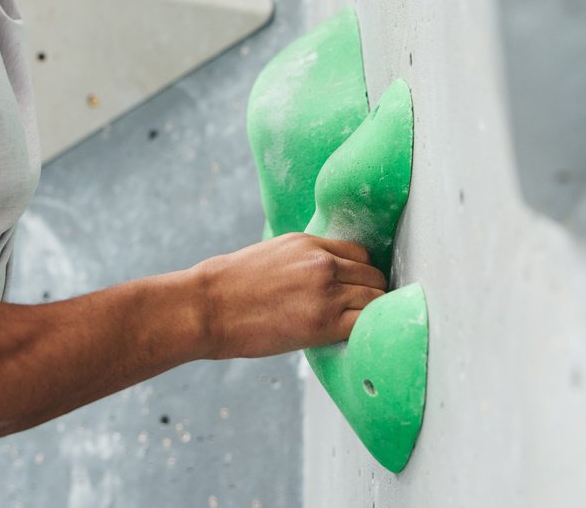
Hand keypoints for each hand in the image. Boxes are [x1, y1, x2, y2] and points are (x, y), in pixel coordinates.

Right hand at [189, 233, 387, 359]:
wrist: (209, 306)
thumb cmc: (231, 286)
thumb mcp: (272, 255)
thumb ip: (303, 262)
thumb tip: (322, 279)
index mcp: (309, 243)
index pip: (361, 255)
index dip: (361, 275)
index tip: (355, 292)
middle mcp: (322, 262)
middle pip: (374, 277)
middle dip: (370, 295)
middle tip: (358, 315)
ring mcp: (326, 291)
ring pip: (376, 300)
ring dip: (370, 315)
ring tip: (354, 330)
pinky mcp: (324, 322)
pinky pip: (366, 325)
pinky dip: (366, 333)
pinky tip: (353, 341)